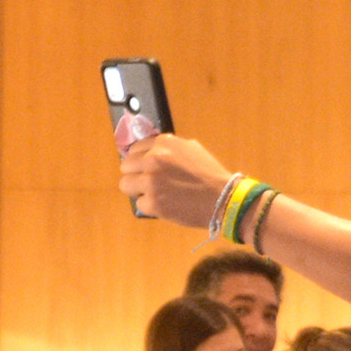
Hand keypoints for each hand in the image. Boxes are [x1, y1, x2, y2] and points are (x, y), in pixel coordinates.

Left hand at [117, 134, 233, 227]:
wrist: (224, 199)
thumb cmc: (210, 174)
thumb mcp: (191, 149)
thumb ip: (169, 147)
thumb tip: (149, 151)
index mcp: (163, 143)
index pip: (134, 150)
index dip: (141, 162)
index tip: (149, 170)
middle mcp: (153, 158)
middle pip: (126, 167)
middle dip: (136, 175)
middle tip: (151, 184)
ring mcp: (151, 181)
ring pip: (126, 185)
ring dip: (138, 191)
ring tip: (155, 195)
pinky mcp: (152, 202)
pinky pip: (139, 203)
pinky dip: (150, 206)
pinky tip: (166, 205)